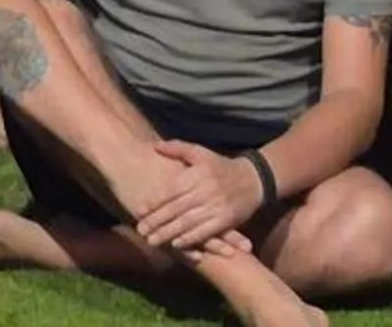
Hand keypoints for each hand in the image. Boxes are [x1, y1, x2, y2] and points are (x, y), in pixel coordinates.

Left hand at [131, 137, 262, 249]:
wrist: (253, 180)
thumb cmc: (222, 167)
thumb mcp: (201, 153)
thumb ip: (178, 149)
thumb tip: (155, 146)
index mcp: (198, 174)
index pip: (171, 189)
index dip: (154, 201)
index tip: (138, 210)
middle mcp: (205, 190)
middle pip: (176, 208)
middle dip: (156, 220)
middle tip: (140, 230)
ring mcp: (216, 206)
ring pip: (187, 222)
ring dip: (168, 233)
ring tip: (152, 241)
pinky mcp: (225, 220)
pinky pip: (205, 231)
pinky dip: (190, 239)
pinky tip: (176, 244)